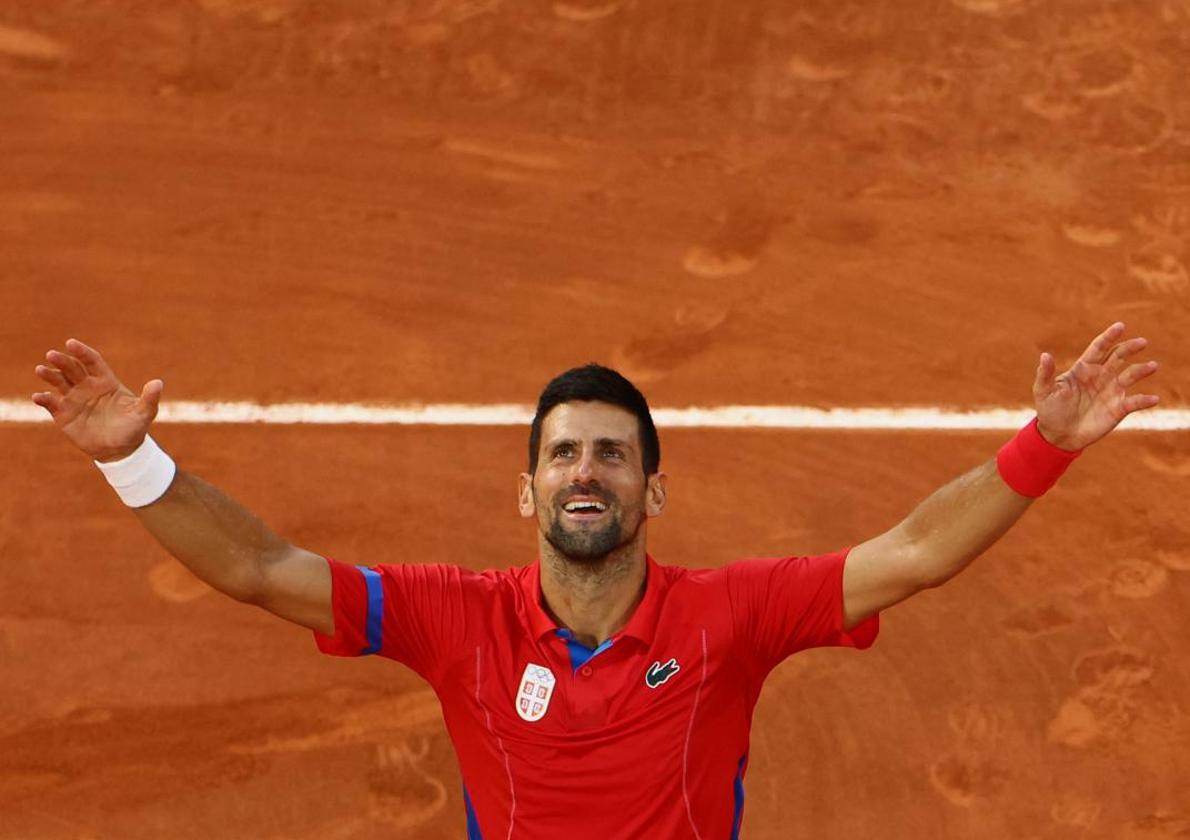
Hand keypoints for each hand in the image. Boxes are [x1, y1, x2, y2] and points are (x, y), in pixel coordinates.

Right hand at [32, 339, 163, 461]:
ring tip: (41, 370)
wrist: (119, 450)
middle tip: (52, 355)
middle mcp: (87, 386)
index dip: (82, 352)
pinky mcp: (64, 414)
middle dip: (62, 361)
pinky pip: (51, 403)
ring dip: (50, 375)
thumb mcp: (144, 414)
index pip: (92, 361)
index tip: (70, 343)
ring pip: (59, 382)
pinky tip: (39, 397)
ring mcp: (74, 399)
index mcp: (105, 381)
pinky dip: (44, 399)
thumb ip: (149, 398)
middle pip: (72, 368)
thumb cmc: (133, 428)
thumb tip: (158, 383)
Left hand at [1033, 322, 1159, 450]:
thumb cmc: (1050, 410)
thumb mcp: (1044, 391)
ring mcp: (1112, 391)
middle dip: (1129, 348)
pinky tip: (1154, 399)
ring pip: (1130, 375)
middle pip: (1118, 356)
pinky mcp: (1119, 408)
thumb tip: (1045, 355)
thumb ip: (1046, 373)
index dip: (1109, 336)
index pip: (1099, 348)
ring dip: (1142, 370)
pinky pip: (1135, 402)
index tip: (1120, 326)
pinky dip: (1145, 400)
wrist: (1058, 435)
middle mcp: (1101, 376)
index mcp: (1084, 368)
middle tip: (1142, 342)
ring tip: (1153, 366)